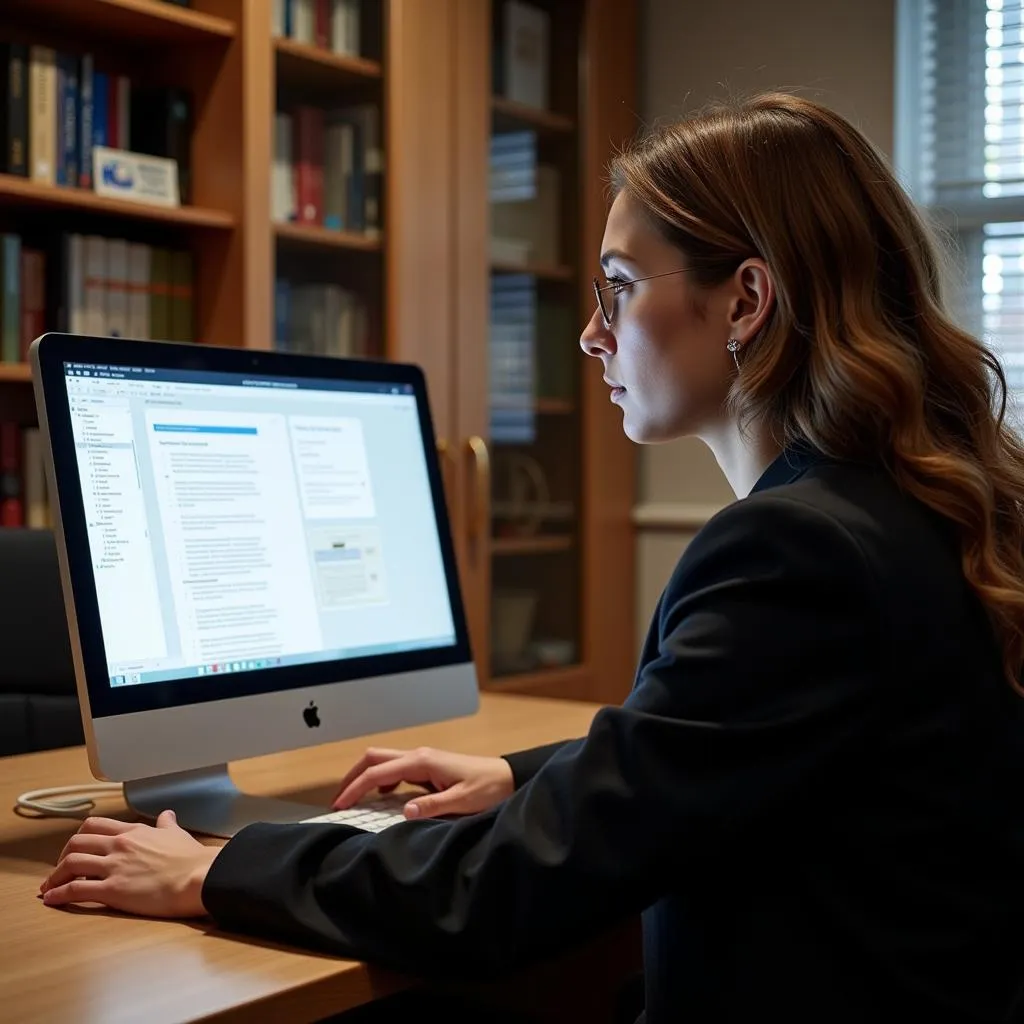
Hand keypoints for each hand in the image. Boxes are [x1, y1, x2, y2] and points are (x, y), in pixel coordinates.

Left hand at [39, 810, 218, 917]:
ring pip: (71, 864)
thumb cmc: (191, 859)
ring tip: (50, 887)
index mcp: (133, 831)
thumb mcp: (177, 834)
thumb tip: (167, 815)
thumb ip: (167, 824)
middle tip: (59, 869)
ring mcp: (114, 866)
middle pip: (77, 842)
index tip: (74, 849)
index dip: (79, 837)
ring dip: (55, 876)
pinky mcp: (112, 890)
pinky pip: (76, 889)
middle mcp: (119, 844)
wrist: (197, 878)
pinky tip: (52, 899)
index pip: (95, 825)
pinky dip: (59, 894)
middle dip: (62, 856)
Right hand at [332, 746, 514, 818]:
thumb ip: (433, 806)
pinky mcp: (428, 768)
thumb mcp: (462, 801)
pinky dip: (382, 781)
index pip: (377, 772)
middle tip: (339, 801)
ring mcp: (422, 760)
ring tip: (354, 801)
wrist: (507, 778)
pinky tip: (382, 798)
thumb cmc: (488, 788)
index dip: (355, 788)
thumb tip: (405, 812)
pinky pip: (396, 770)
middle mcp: (418, 756)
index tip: (340, 805)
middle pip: (374, 758)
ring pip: (384, 762)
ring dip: (366, 778)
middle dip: (353, 777)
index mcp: (422, 761)